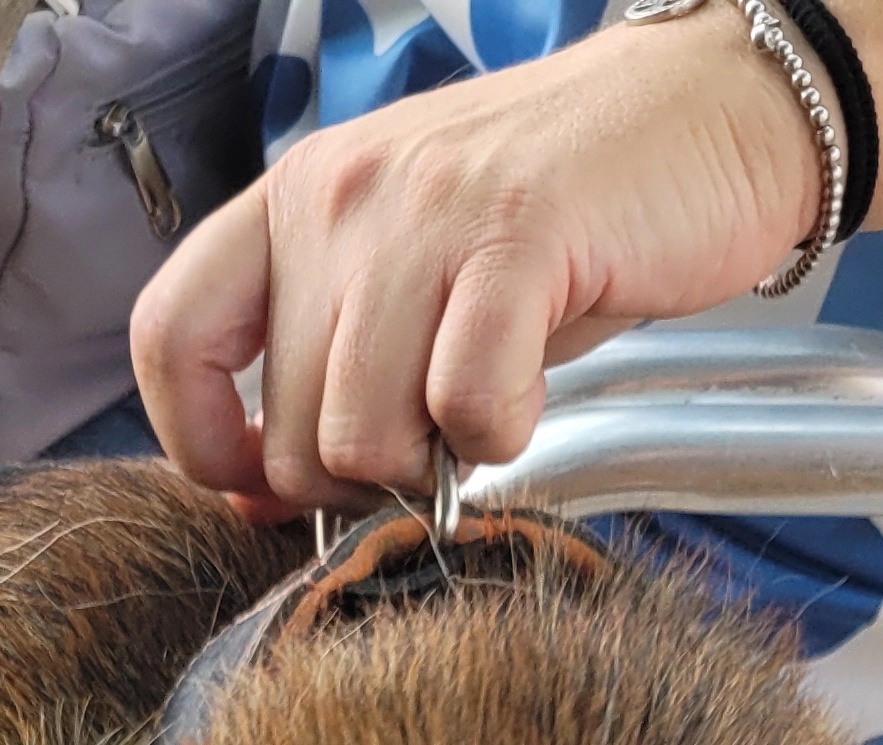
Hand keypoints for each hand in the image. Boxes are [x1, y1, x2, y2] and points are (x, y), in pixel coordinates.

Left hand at [131, 13, 820, 515]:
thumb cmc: (563, 215)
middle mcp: (339, 196)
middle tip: (440, 438)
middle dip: (366, 477)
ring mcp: (424, 212)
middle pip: (292, 431)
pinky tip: (530, 394)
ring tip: (489, 405)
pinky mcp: (516, 236)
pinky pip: (464, 404)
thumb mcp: (417, 281)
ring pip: (365, 434)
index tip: (267, 486)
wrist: (709, 111)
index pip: (173, 336)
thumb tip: (258, 494)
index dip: (203, 445)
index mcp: (295, 201)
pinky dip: (501, 435)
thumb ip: (332, 367)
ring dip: (435, 462)